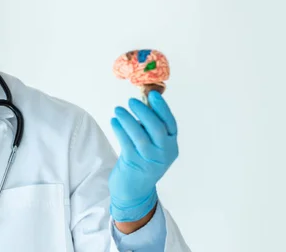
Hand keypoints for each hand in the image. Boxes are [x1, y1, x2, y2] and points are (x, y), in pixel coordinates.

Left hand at [108, 90, 178, 221]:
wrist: (135, 190)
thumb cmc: (142, 161)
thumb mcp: (153, 145)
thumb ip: (150, 127)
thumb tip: (144, 101)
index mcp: (171, 145)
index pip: (170, 123)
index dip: (162, 108)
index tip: (152, 94)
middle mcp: (164, 153)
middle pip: (156, 128)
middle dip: (143, 111)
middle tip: (131, 101)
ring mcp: (150, 160)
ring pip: (139, 135)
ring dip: (127, 119)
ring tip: (118, 109)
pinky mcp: (134, 164)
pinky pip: (126, 143)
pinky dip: (119, 130)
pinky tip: (114, 122)